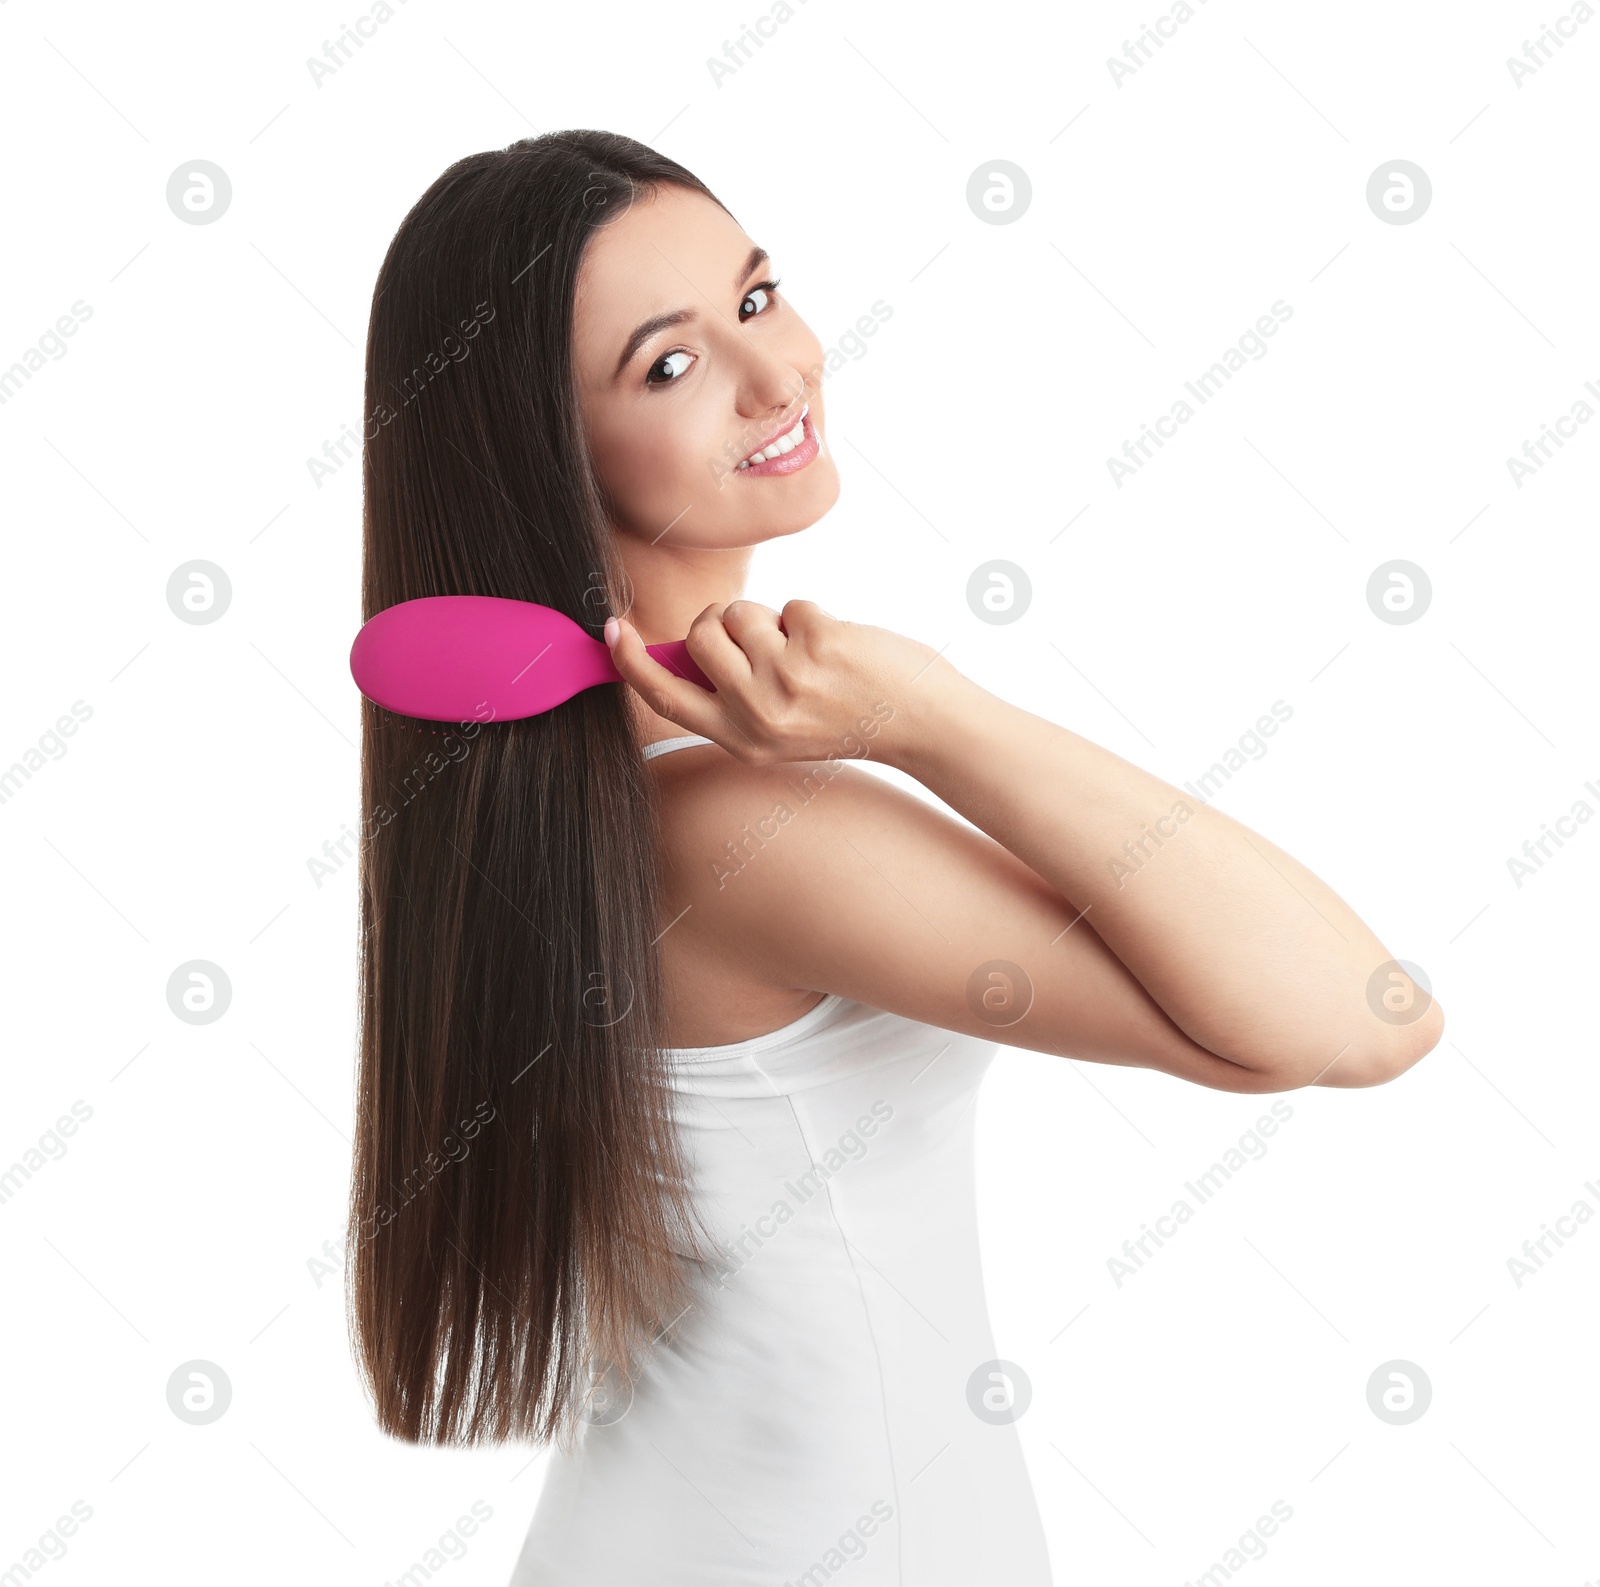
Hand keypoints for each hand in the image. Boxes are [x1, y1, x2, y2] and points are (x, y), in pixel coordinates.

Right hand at [604, 598, 955, 766]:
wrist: (921, 722)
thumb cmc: (850, 718)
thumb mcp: (780, 729)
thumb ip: (731, 696)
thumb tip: (683, 646)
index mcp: (741, 739)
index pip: (666, 698)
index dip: (632, 663)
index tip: (613, 631)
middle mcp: (756, 714)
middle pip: (699, 636)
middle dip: (725, 619)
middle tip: (765, 638)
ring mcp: (785, 678)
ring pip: (740, 613)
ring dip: (772, 617)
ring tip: (808, 649)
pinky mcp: (816, 644)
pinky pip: (789, 604)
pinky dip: (813, 615)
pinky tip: (839, 645)